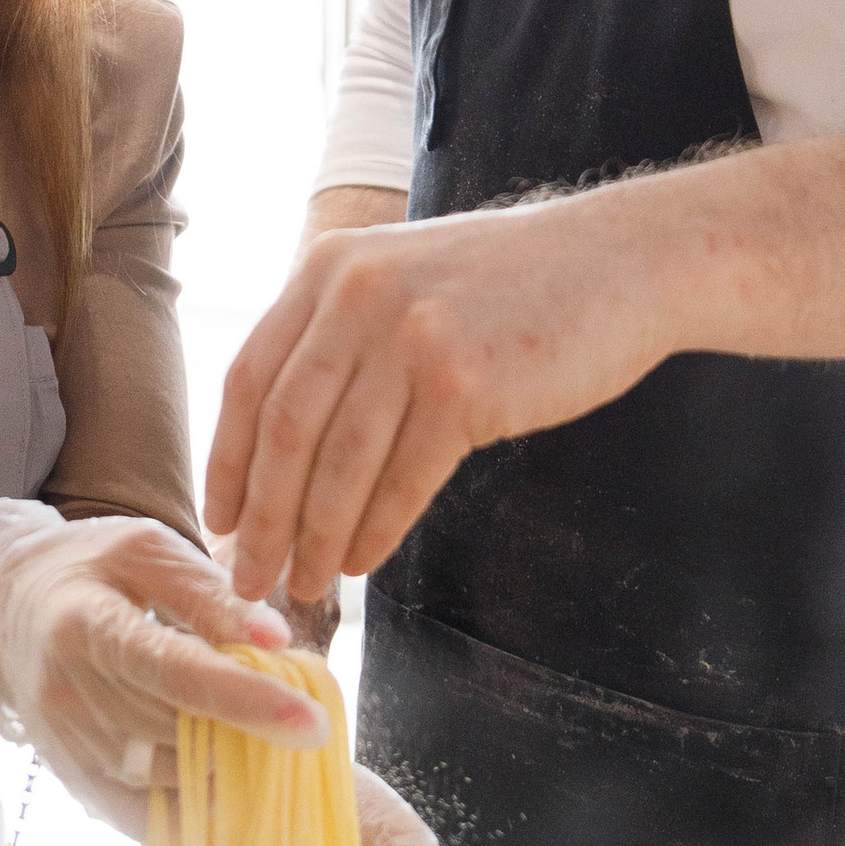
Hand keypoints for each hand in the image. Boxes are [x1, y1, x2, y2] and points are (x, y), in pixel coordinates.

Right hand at [0, 499, 322, 840]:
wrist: (3, 602)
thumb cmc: (89, 566)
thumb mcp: (146, 551)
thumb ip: (210, 593)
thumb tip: (277, 640)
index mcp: (87, 625)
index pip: (176, 673)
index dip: (246, 701)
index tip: (313, 723)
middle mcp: (68, 692)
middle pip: (177, 733)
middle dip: (251, 736)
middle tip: (306, 725)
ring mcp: (66, 744)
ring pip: (164, 779)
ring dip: (226, 771)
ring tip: (269, 746)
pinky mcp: (70, 775)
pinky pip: (141, 814)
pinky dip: (191, 806)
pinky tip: (227, 785)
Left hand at [204, 188, 666, 601]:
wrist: (622, 262)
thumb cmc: (514, 283)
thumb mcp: (403, 276)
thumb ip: (341, 333)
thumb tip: (280, 440)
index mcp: (329, 268)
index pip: (250, 379)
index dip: (228, 461)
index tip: (221, 521)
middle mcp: (357, 297)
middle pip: (284, 433)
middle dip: (263, 519)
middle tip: (250, 576)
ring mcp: (411, 339)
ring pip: (339, 465)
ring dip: (315, 538)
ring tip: (308, 583)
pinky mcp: (465, 386)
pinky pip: (402, 480)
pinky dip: (375, 531)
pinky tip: (363, 560)